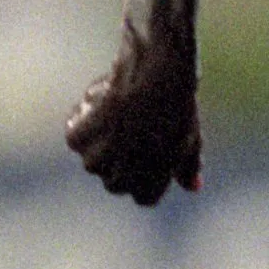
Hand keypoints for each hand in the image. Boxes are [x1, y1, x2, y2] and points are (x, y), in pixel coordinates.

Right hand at [64, 34, 204, 204]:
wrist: (159, 71)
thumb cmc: (177, 103)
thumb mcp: (189, 138)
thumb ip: (188, 167)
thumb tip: (194, 188)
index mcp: (155, 183)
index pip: (143, 197)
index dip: (144, 172)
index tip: (145, 146)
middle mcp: (125, 178)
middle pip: (114, 184)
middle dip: (120, 160)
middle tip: (127, 128)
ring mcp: (101, 161)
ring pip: (92, 162)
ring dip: (100, 138)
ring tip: (113, 112)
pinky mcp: (80, 139)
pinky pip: (74, 140)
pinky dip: (81, 119)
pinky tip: (96, 101)